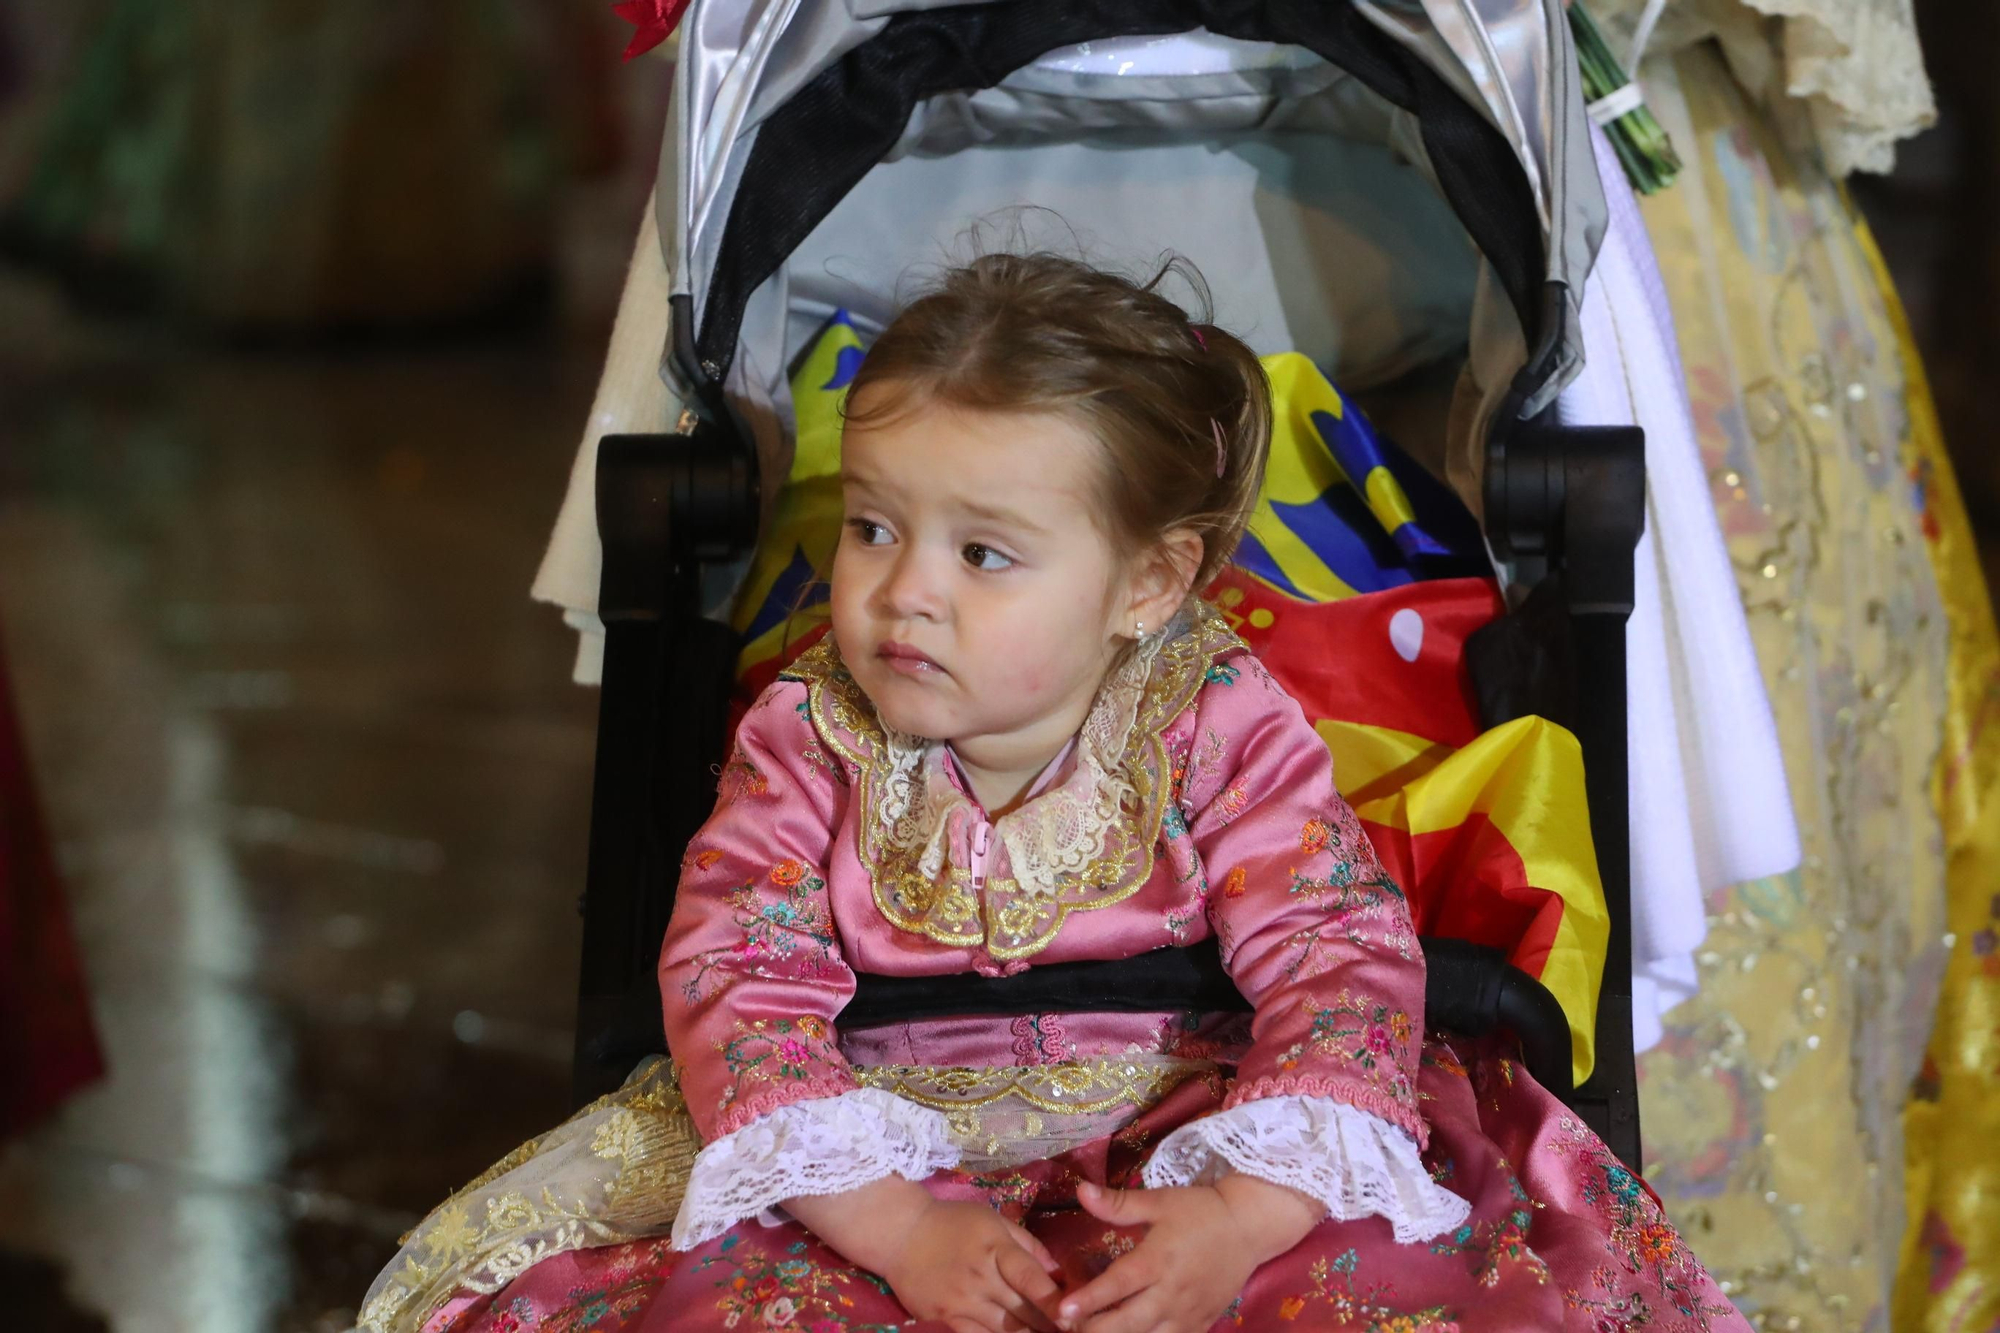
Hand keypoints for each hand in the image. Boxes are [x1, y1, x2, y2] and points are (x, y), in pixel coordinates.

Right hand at [786, 1178, 1063, 1332]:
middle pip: (1023, 1311)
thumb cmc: (951, 1221)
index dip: (1056, 1300)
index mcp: (995, 1248)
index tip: (1078, 1314)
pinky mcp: (945, 1320)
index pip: (1031, 1279)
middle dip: (1051, 1325)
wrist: (899, 1234)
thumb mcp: (992, 1219)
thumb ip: (1027, 1244)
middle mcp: (980, 1279)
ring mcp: (961, 1303)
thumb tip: (1058, 1271)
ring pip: (1005, 1331)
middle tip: (1075, 1331)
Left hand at [1057, 1177, 1322, 1332]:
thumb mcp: (1159, 1201)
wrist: (1248, 1227)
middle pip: (1127, 1324)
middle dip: (1094, 1330)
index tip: (1062, 1311)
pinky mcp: (1200, 1326)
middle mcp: (1171, 1293)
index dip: (1088, 1300)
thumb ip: (1117, 1203)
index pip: (1117, 1286)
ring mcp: (1187, 1315)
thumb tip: (1079, 1190)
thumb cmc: (1199, 1211)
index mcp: (1157, 1260)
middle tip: (1066, 1326)